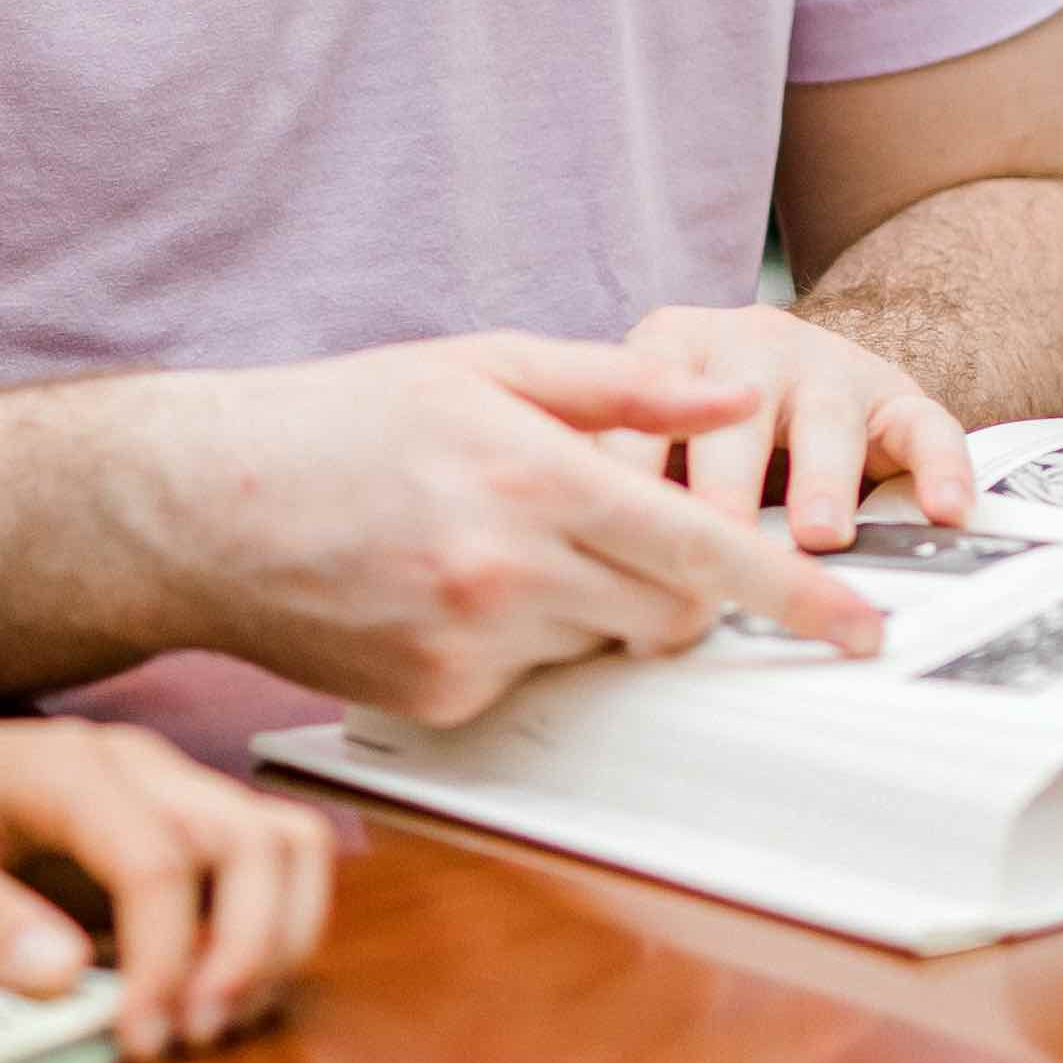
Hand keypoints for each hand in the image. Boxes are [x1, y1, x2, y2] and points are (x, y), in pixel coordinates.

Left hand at [0, 715, 342, 1056]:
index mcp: (65, 767)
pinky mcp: (181, 829)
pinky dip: (269, 934)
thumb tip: (62, 976)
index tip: (139, 1040)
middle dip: (250, 950)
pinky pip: (268, 868)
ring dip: (278, 941)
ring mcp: (169, 792)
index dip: (166, 960)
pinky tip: (210, 996)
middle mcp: (138, 768)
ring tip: (216, 1021)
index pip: (159, 859)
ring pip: (286, 845)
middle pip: (258, 840)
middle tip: (195, 1037)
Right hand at [107, 333, 890, 724]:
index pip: (702, 550)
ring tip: (493, 546)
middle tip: (615, 535)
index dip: (795, 594)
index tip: (862, 625)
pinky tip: (443, 591)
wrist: (200, 506)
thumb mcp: (484, 364)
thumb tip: (739, 385)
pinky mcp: (435, 699)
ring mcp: (468, 644)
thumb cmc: (341, 421)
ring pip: (599, 647)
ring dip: (586, 609)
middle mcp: (506, 568)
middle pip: (666, 613)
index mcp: (532, 473)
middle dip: (673, 588)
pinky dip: (516, 643)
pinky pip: (527, 681)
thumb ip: (623, 384)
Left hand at [619, 301, 976, 545]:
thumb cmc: (697, 425)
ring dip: (821, 481)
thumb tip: (573, 585)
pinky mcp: (897, 393)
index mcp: (668, 346)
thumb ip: (612, 479)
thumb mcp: (644, 428)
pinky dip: (941, 468)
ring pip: (826, 422)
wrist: (796, 363)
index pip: (635, 413)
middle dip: (719, 491)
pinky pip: (927, 426)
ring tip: (818, 535)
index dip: (621, 480)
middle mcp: (748, 346)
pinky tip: (945, 509)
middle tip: (710, 548)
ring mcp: (827, 365)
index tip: (606, 541)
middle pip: (729, 422)